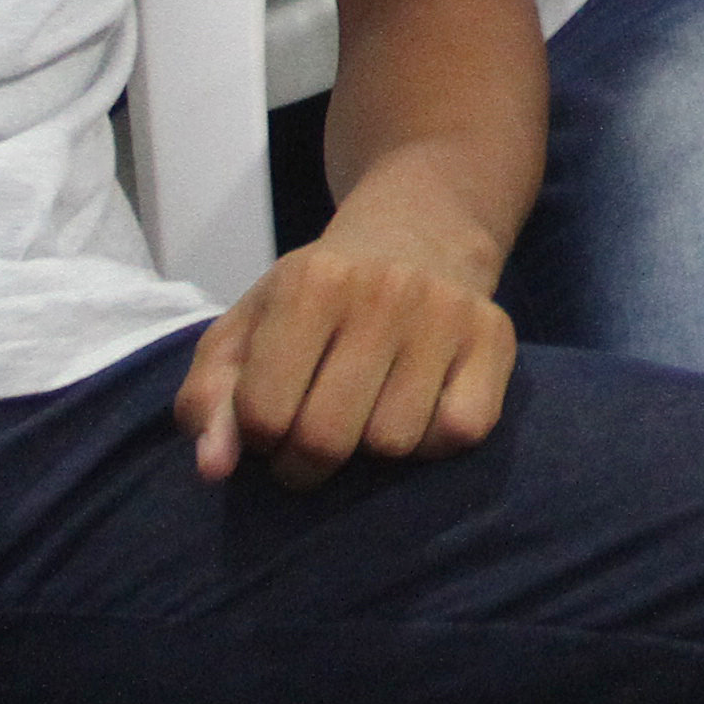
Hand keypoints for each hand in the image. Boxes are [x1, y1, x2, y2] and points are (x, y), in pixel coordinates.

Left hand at [174, 215, 517, 486]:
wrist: (416, 234)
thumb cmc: (315, 297)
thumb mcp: (245, 328)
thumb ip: (208, 398)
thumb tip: (213, 469)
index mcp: (312, 282)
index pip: (262, 413)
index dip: (257, 438)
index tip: (270, 423)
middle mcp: (385, 291)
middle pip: (328, 438)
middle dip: (306, 462)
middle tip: (311, 442)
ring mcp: (447, 313)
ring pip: (395, 444)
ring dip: (372, 450)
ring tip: (365, 417)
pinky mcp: (496, 337)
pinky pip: (460, 433)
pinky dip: (433, 441)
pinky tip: (417, 410)